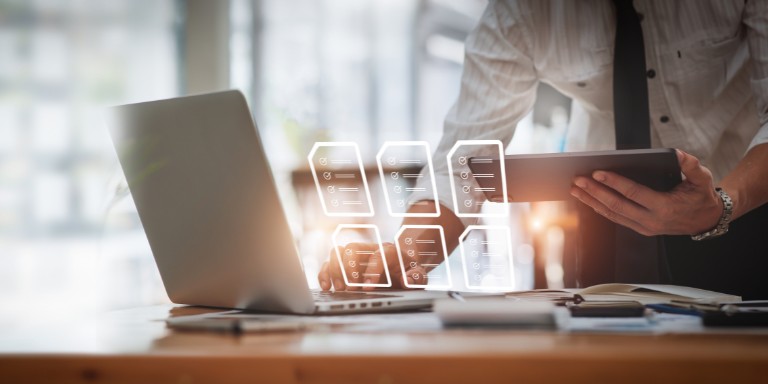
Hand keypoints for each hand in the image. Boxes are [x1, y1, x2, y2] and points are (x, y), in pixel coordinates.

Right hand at [318, 242, 428, 290]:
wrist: (402, 263)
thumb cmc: (408, 269)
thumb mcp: (418, 274)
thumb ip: (417, 277)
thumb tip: (407, 281)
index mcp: (389, 250)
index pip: (378, 255)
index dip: (372, 271)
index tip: (368, 287)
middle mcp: (369, 249)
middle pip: (352, 248)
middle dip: (348, 268)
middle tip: (350, 288)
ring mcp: (356, 256)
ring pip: (337, 252)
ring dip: (334, 270)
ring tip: (339, 289)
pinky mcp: (346, 264)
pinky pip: (329, 263)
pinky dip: (324, 273)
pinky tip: (326, 286)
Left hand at [569, 149, 722, 235]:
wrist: (706, 220)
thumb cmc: (701, 196)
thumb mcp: (702, 178)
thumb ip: (690, 165)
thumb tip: (676, 153)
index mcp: (665, 207)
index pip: (633, 193)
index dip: (614, 183)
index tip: (597, 172)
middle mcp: (652, 220)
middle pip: (617, 206)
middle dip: (595, 192)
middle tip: (577, 180)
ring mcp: (645, 227)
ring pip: (612, 214)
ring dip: (592, 201)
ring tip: (575, 188)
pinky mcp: (640, 229)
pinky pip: (616, 218)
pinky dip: (600, 208)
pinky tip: (587, 198)